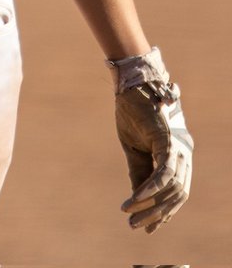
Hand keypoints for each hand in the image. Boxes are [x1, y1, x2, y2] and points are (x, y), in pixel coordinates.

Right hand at [109, 47, 192, 232]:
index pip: (177, 192)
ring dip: (150, 205)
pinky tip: (135, 199)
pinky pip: (163, 173)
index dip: (164, 212)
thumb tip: (139, 200)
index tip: (148, 228)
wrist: (131, 85)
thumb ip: (140, 172)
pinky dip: (150, 188)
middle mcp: (184, 153)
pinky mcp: (168, 141)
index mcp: (178, 155)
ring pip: (172, 188)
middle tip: (136, 227)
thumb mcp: (135, 149)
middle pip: (177, 195)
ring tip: (129, 214)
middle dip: (156, 214)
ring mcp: (178, 147)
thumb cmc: (133, 113)